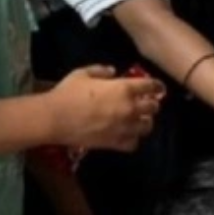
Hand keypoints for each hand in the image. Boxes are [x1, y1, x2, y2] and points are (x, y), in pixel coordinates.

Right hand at [47, 65, 162, 150]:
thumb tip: (112, 71)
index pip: (151, 86)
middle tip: (145, 103)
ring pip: (147, 127)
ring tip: (138, 120)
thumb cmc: (68, 93)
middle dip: (151, 104)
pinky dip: (133, 139)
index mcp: (124, 89)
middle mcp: (130, 108)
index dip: (156, 86)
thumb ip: (100, 71)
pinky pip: (134, 143)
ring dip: (145, 122)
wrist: (55, 118)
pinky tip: (127, 135)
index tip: (157, 87)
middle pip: (153, 107)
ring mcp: (126, 127)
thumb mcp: (82, 74)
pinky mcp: (117, 142)